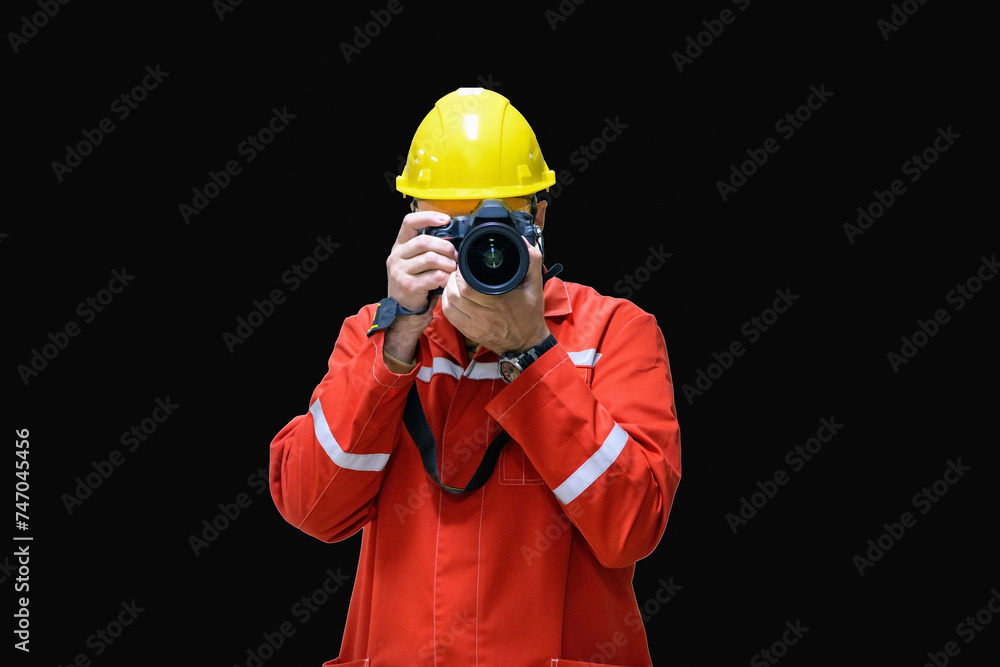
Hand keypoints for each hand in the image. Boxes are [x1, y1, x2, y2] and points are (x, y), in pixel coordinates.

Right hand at [383, 211, 458, 361]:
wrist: (404, 315)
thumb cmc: (415, 287)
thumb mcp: (415, 265)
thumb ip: (427, 250)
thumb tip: (452, 238)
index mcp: (399, 247)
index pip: (409, 222)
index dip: (428, 217)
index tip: (445, 219)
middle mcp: (396, 257)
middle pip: (424, 241)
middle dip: (445, 247)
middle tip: (455, 255)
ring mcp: (400, 272)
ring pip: (431, 258)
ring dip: (448, 263)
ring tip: (452, 270)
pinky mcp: (408, 286)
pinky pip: (434, 276)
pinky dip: (445, 277)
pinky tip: (447, 281)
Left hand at [441, 237, 549, 354]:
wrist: (527, 343)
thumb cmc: (530, 315)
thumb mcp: (535, 284)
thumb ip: (531, 260)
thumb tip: (521, 241)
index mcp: (498, 300)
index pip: (467, 284)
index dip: (462, 272)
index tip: (465, 264)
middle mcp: (483, 314)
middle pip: (455, 292)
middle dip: (453, 278)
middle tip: (459, 271)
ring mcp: (474, 325)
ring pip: (449, 303)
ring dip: (448, 288)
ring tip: (456, 281)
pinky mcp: (468, 332)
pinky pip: (449, 315)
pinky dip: (447, 302)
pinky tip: (453, 295)